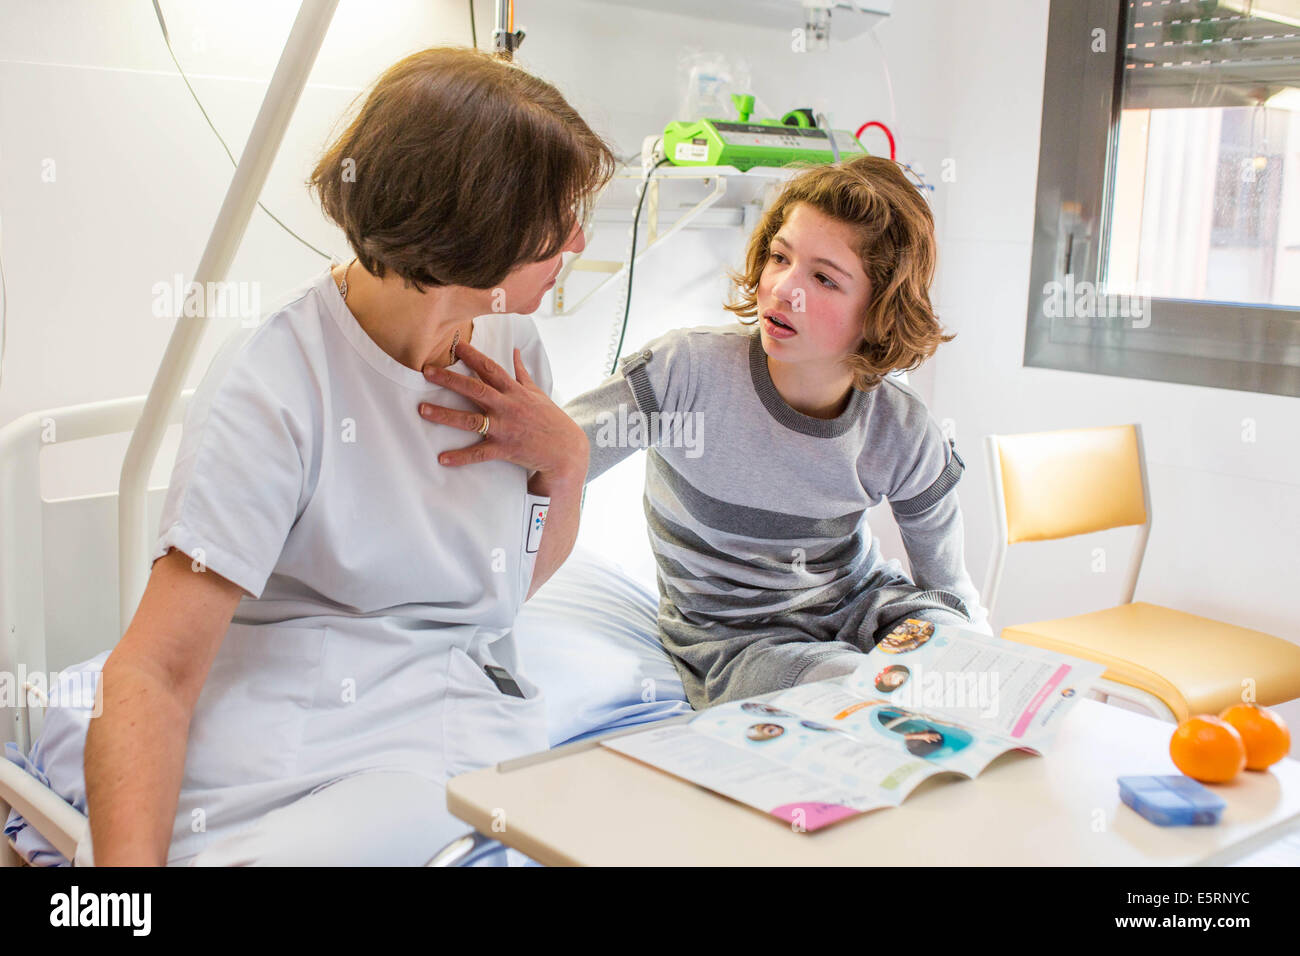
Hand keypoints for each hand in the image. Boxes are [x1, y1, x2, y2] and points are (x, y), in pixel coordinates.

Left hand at [417, 341, 588, 484]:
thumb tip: (516, 351)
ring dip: (445, 414)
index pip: (491, 368)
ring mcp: (505, 428)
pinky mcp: (505, 449)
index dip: (473, 355)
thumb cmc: (550, 420)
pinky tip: (443, 458)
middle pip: (475, 389)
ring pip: (471, 420)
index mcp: (515, 391)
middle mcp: (508, 407)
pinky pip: (480, 453)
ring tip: (423, 409)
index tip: (455, 344)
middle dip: (450, 379)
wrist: (566, 450)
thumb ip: (522, 373)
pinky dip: (461, 457)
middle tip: (426, 371)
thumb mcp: (537, 393)